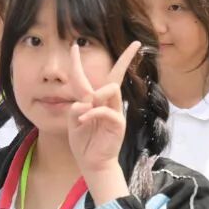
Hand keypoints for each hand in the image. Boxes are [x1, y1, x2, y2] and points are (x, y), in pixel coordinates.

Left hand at [67, 41, 140, 179]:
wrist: (92, 163)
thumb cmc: (83, 142)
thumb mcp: (72, 122)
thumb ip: (75, 109)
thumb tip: (83, 102)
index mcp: (92, 101)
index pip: (88, 78)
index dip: (79, 63)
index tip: (74, 46)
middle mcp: (106, 103)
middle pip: (116, 76)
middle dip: (126, 59)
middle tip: (135, 45)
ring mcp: (114, 112)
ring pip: (112, 89)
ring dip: (96, 95)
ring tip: (85, 112)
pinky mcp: (118, 123)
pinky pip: (106, 111)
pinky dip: (93, 113)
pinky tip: (84, 120)